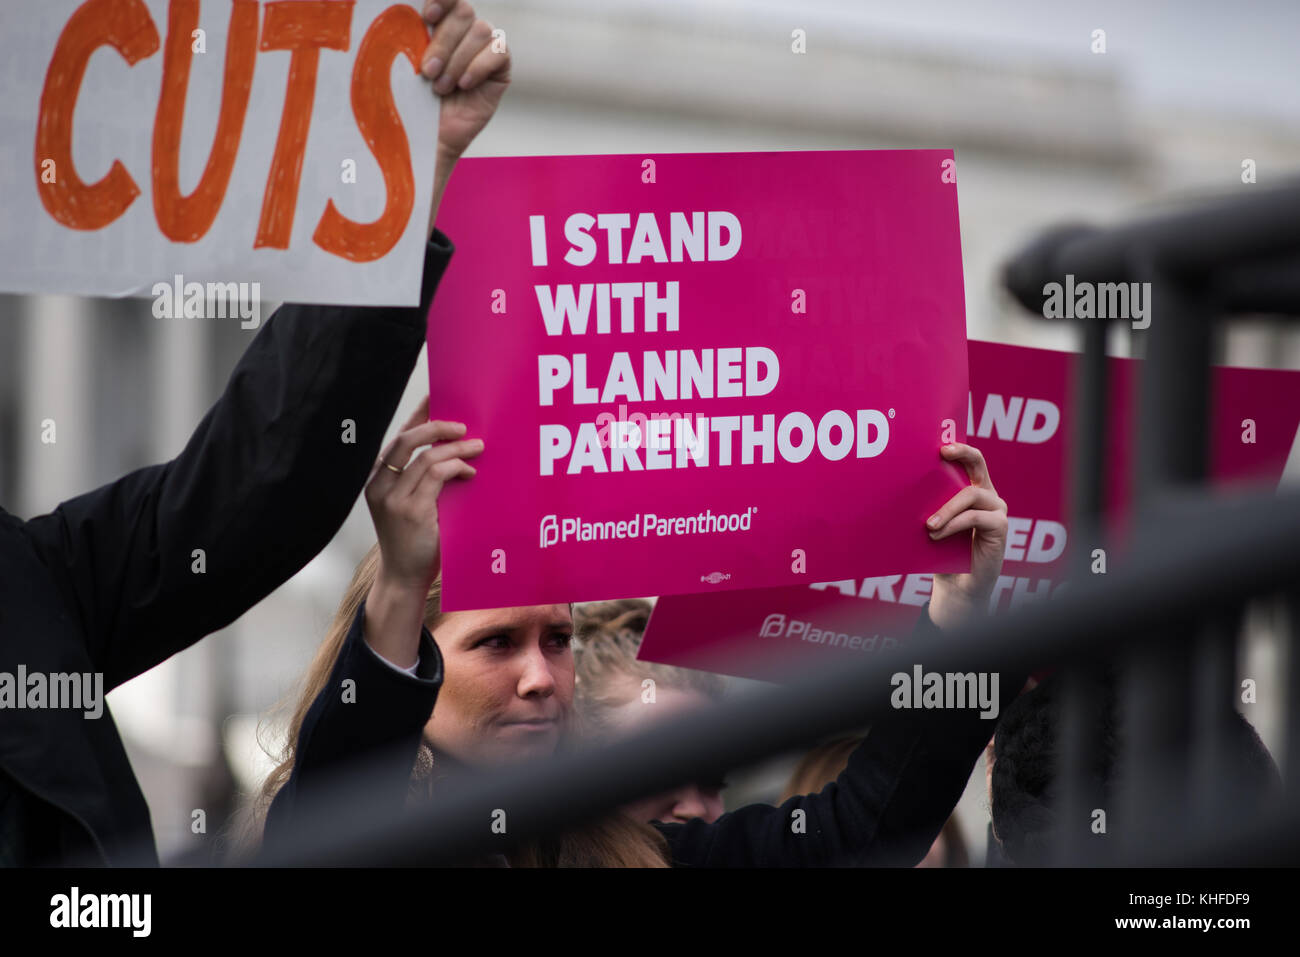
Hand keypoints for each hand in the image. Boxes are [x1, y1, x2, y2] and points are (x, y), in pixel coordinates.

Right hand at [365, 395, 483, 591]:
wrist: (404, 577)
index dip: (418, 416)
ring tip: (477, 447)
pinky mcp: (410, 511)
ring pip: (425, 457)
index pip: (398, 438)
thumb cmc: (415, 540)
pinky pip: (436, 476)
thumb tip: (455, 446)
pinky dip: (455, 468)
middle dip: (436, 426)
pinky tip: (469, 472)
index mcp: (378, 479)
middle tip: (463, 426)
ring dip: (455, 449)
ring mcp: (393, 499)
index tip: (437, 397)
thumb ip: (425, 479)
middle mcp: (379, 485)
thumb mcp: (415, 504)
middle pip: (406, 440)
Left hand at [420, 0, 510, 234]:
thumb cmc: (410, 102)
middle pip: (463, 12)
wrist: (428, 139)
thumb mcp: (402, 65)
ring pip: (481, 30)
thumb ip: (406, 34)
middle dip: (443, 42)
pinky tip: (464, 86)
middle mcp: (463, 29)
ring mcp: (484, 46)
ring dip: (458, 60)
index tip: (427, 16)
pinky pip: (499, 51)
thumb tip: (395, 10)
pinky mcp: (500, 66)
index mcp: (438, 20)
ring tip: (441, 87)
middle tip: (427, 72)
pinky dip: (479, 67)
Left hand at [925, 443, 1007, 629]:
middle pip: (978, 464)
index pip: (970, 460)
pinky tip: (937, 534)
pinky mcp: (1000, 526)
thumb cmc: (940, 551)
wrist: (955, 584)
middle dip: (961, 453)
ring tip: (928, 525)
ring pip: (970, 495)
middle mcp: (987, 494)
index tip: (940, 445)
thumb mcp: (931, 523)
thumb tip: (898, 486)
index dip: (959, 448)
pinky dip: (953, 524)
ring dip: (946, 508)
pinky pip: (974, 518)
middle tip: (941, 453)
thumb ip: (927, 505)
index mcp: (971, 489)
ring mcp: (995, 509)